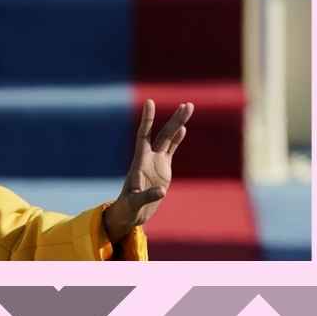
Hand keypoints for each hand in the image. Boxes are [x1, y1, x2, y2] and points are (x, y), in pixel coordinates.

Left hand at [104, 100, 194, 242]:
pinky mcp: (163, 169)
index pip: (144, 135)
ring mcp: (156, 162)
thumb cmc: (128, 208)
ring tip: (188, 107)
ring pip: (169, 139)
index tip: (149, 102)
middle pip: (163, 134)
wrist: (131, 213)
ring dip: (178, 124)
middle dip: (175, 120)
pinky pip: (171, 150)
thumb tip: (161, 192)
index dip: (147, 119)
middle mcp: (148, 157)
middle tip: (187, 105)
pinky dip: (177, 140)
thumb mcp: (135, 203)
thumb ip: (147, 197)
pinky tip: (183, 129)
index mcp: (140, 162)